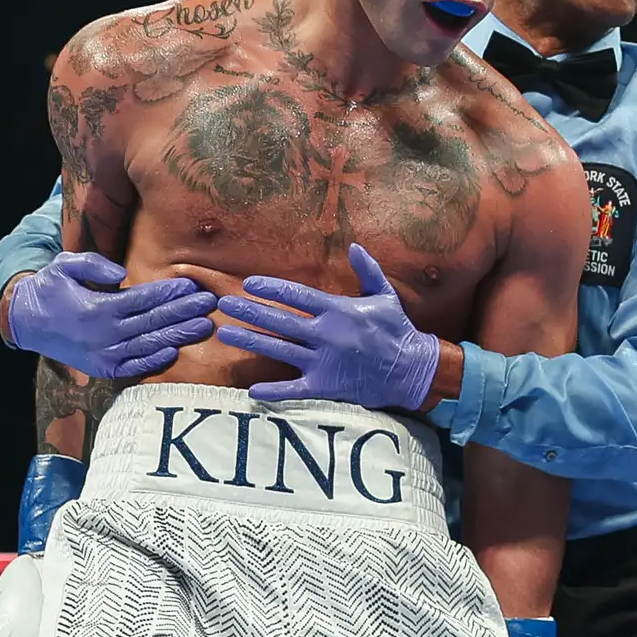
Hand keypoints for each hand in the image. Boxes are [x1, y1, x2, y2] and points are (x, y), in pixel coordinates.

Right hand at [4, 252, 215, 380]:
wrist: (27, 323)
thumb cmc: (51, 289)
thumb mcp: (64, 266)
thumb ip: (93, 266)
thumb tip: (122, 274)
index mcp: (97, 309)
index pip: (142, 300)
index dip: (168, 293)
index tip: (192, 286)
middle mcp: (104, 335)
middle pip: (153, 322)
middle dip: (183, 312)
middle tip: (210, 303)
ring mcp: (105, 355)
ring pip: (149, 345)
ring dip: (179, 336)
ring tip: (204, 325)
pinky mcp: (104, 369)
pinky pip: (135, 366)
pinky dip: (156, 360)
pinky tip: (176, 351)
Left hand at [213, 246, 446, 410]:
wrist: (413, 370)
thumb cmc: (398, 331)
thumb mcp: (384, 296)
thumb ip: (368, 271)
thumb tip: (354, 245)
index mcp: (337, 310)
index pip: (296, 296)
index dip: (270, 289)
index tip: (249, 284)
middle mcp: (326, 334)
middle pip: (279, 320)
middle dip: (249, 311)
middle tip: (223, 305)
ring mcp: (324, 361)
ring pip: (279, 349)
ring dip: (250, 341)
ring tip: (225, 335)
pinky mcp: (326, 386)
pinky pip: (294, 389)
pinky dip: (273, 391)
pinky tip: (252, 389)